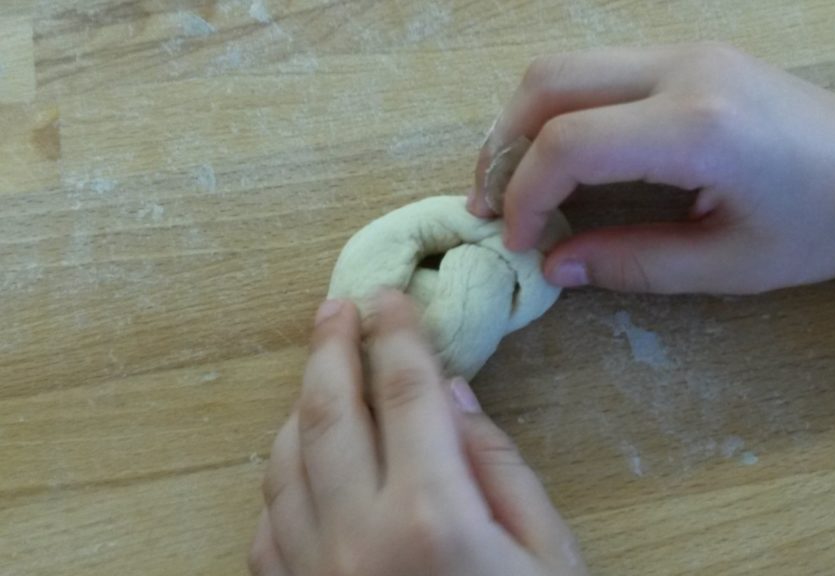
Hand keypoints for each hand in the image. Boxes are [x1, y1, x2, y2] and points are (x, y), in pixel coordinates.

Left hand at [249, 293, 586, 575]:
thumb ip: (499, 469)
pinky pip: (267, 528)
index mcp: (433, 518)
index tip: (390, 298)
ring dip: (299, 408)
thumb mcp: (548, 557)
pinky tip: (300, 467)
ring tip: (318, 374)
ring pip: (283, 465)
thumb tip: (455, 397)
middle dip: (331, 348)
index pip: (407, 391)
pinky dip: (280, 482)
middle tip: (336, 308)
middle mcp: (359, 540)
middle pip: (330, 413)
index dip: (397, 333)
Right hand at [470, 43, 834, 293]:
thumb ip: (631, 263)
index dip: (523, 194)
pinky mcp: (693, 54)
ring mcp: (688, 51)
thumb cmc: (824, 230)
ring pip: (569, 66)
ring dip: (526, 122)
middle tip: (490, 205)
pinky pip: (602, 71)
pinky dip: (564, 110)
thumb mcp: (727, 265)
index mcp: (698, 127)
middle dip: (503, 145)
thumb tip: (552, 266)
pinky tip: (563, 158)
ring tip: (514, 182)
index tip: (515, 243)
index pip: (569, 142)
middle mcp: (684, 69)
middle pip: (550, 82)